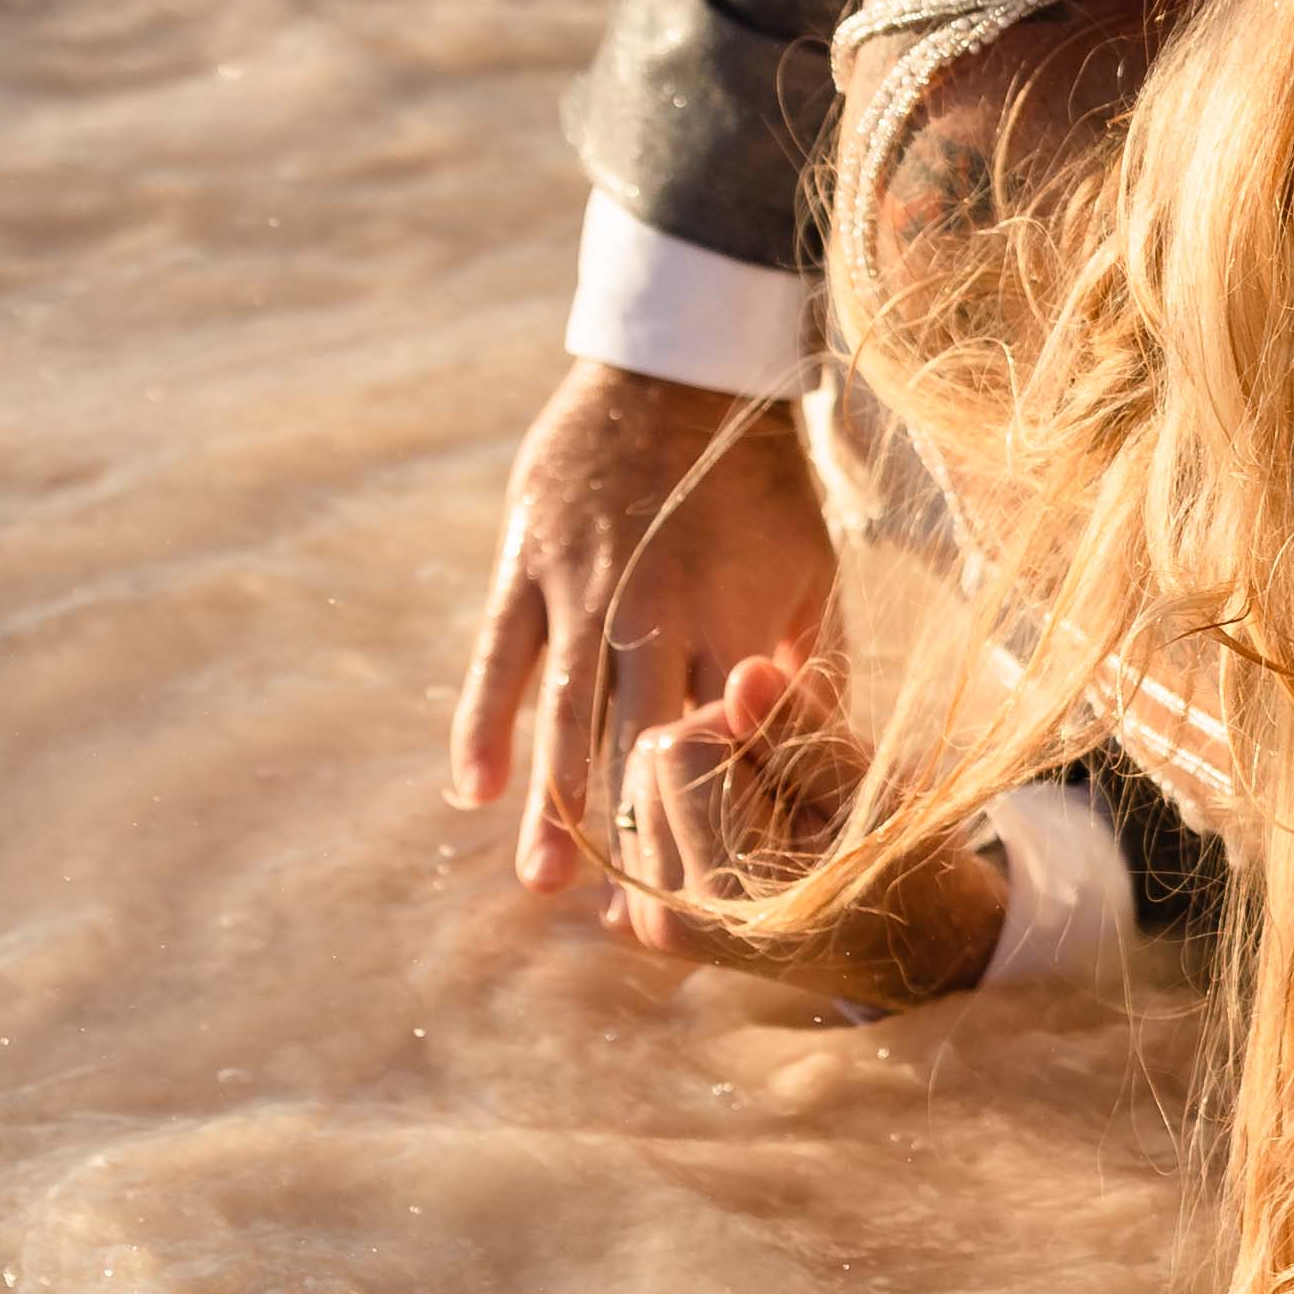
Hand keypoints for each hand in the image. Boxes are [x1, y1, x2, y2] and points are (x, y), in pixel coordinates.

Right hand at [446, 361, 835, 891]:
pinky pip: (497, 657)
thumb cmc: (763, 480)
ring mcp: (585, 590)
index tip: (708, 897)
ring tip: (545, 885)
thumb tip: (822, 749)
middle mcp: (660, 618)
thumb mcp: (811, 569)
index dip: (713, 828)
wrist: (687, 369)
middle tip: (620, 924)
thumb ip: (808, 661)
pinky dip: (482, 723)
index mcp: (736, 624)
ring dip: (554, 808)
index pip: (724, 753)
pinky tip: (471, 788)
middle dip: (632, 842)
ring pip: (565, 720)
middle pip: (641, 753)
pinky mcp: (529, 562)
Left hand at [603, 643, 1009, 1010]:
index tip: (800, 762)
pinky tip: (733, 831)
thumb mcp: (870, 791)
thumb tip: (741, 673)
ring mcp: (647, 919)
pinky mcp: (639, 916)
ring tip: (768, 814)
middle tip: (789, 790)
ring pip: (637, 780)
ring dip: (697, 776)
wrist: (899, 947)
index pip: (682, 745)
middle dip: (715, 748)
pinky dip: (680, 807)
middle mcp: (669, 912)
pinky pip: (636, 816)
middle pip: (649, 758)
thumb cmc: (895, 859)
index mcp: (724, 888)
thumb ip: (803, 734)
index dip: (742, 728)